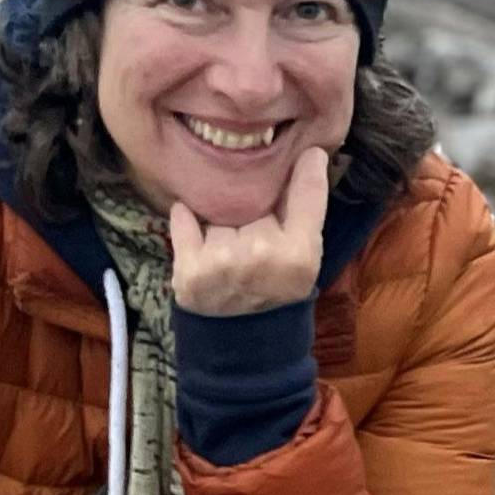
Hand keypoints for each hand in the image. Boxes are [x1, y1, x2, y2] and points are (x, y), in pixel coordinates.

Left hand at [168, 147, 327, 316]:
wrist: (242, 340)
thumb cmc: (276, 290)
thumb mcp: (305, 256)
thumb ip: (307, 207)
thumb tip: (311, 153)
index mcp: (299, 254)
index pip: (306, 195)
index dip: (306, 169)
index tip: (307, 153)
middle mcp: (261, 255)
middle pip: (255, 202)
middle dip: (253, 212)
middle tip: (254, 237)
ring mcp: (222, 263)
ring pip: (219, 212)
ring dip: (220, 223)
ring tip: (227, 247)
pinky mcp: (188, 271)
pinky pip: (183, 220)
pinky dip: (185, 220)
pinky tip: (194, 226)